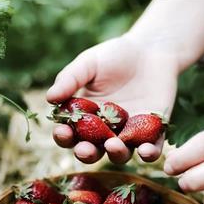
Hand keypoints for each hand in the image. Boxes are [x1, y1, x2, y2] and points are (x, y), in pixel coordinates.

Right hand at [46, 34, 178, 163]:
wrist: (151, 48)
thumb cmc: (114, 56)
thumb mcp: (89, 64)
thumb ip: (70, 80)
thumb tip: (50, 98)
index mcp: (85, 118)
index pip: (71, 134)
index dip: (64, 136)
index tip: (62, 131)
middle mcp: (105, 132)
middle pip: (92, 151)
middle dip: (86, 153)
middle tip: (84, 149)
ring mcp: (129, 135)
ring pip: (120, 154)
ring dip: (115, 155)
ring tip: (113, 145)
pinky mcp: (154, 133)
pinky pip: (151, 150)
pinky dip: (149, 154)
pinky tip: (146, 151)